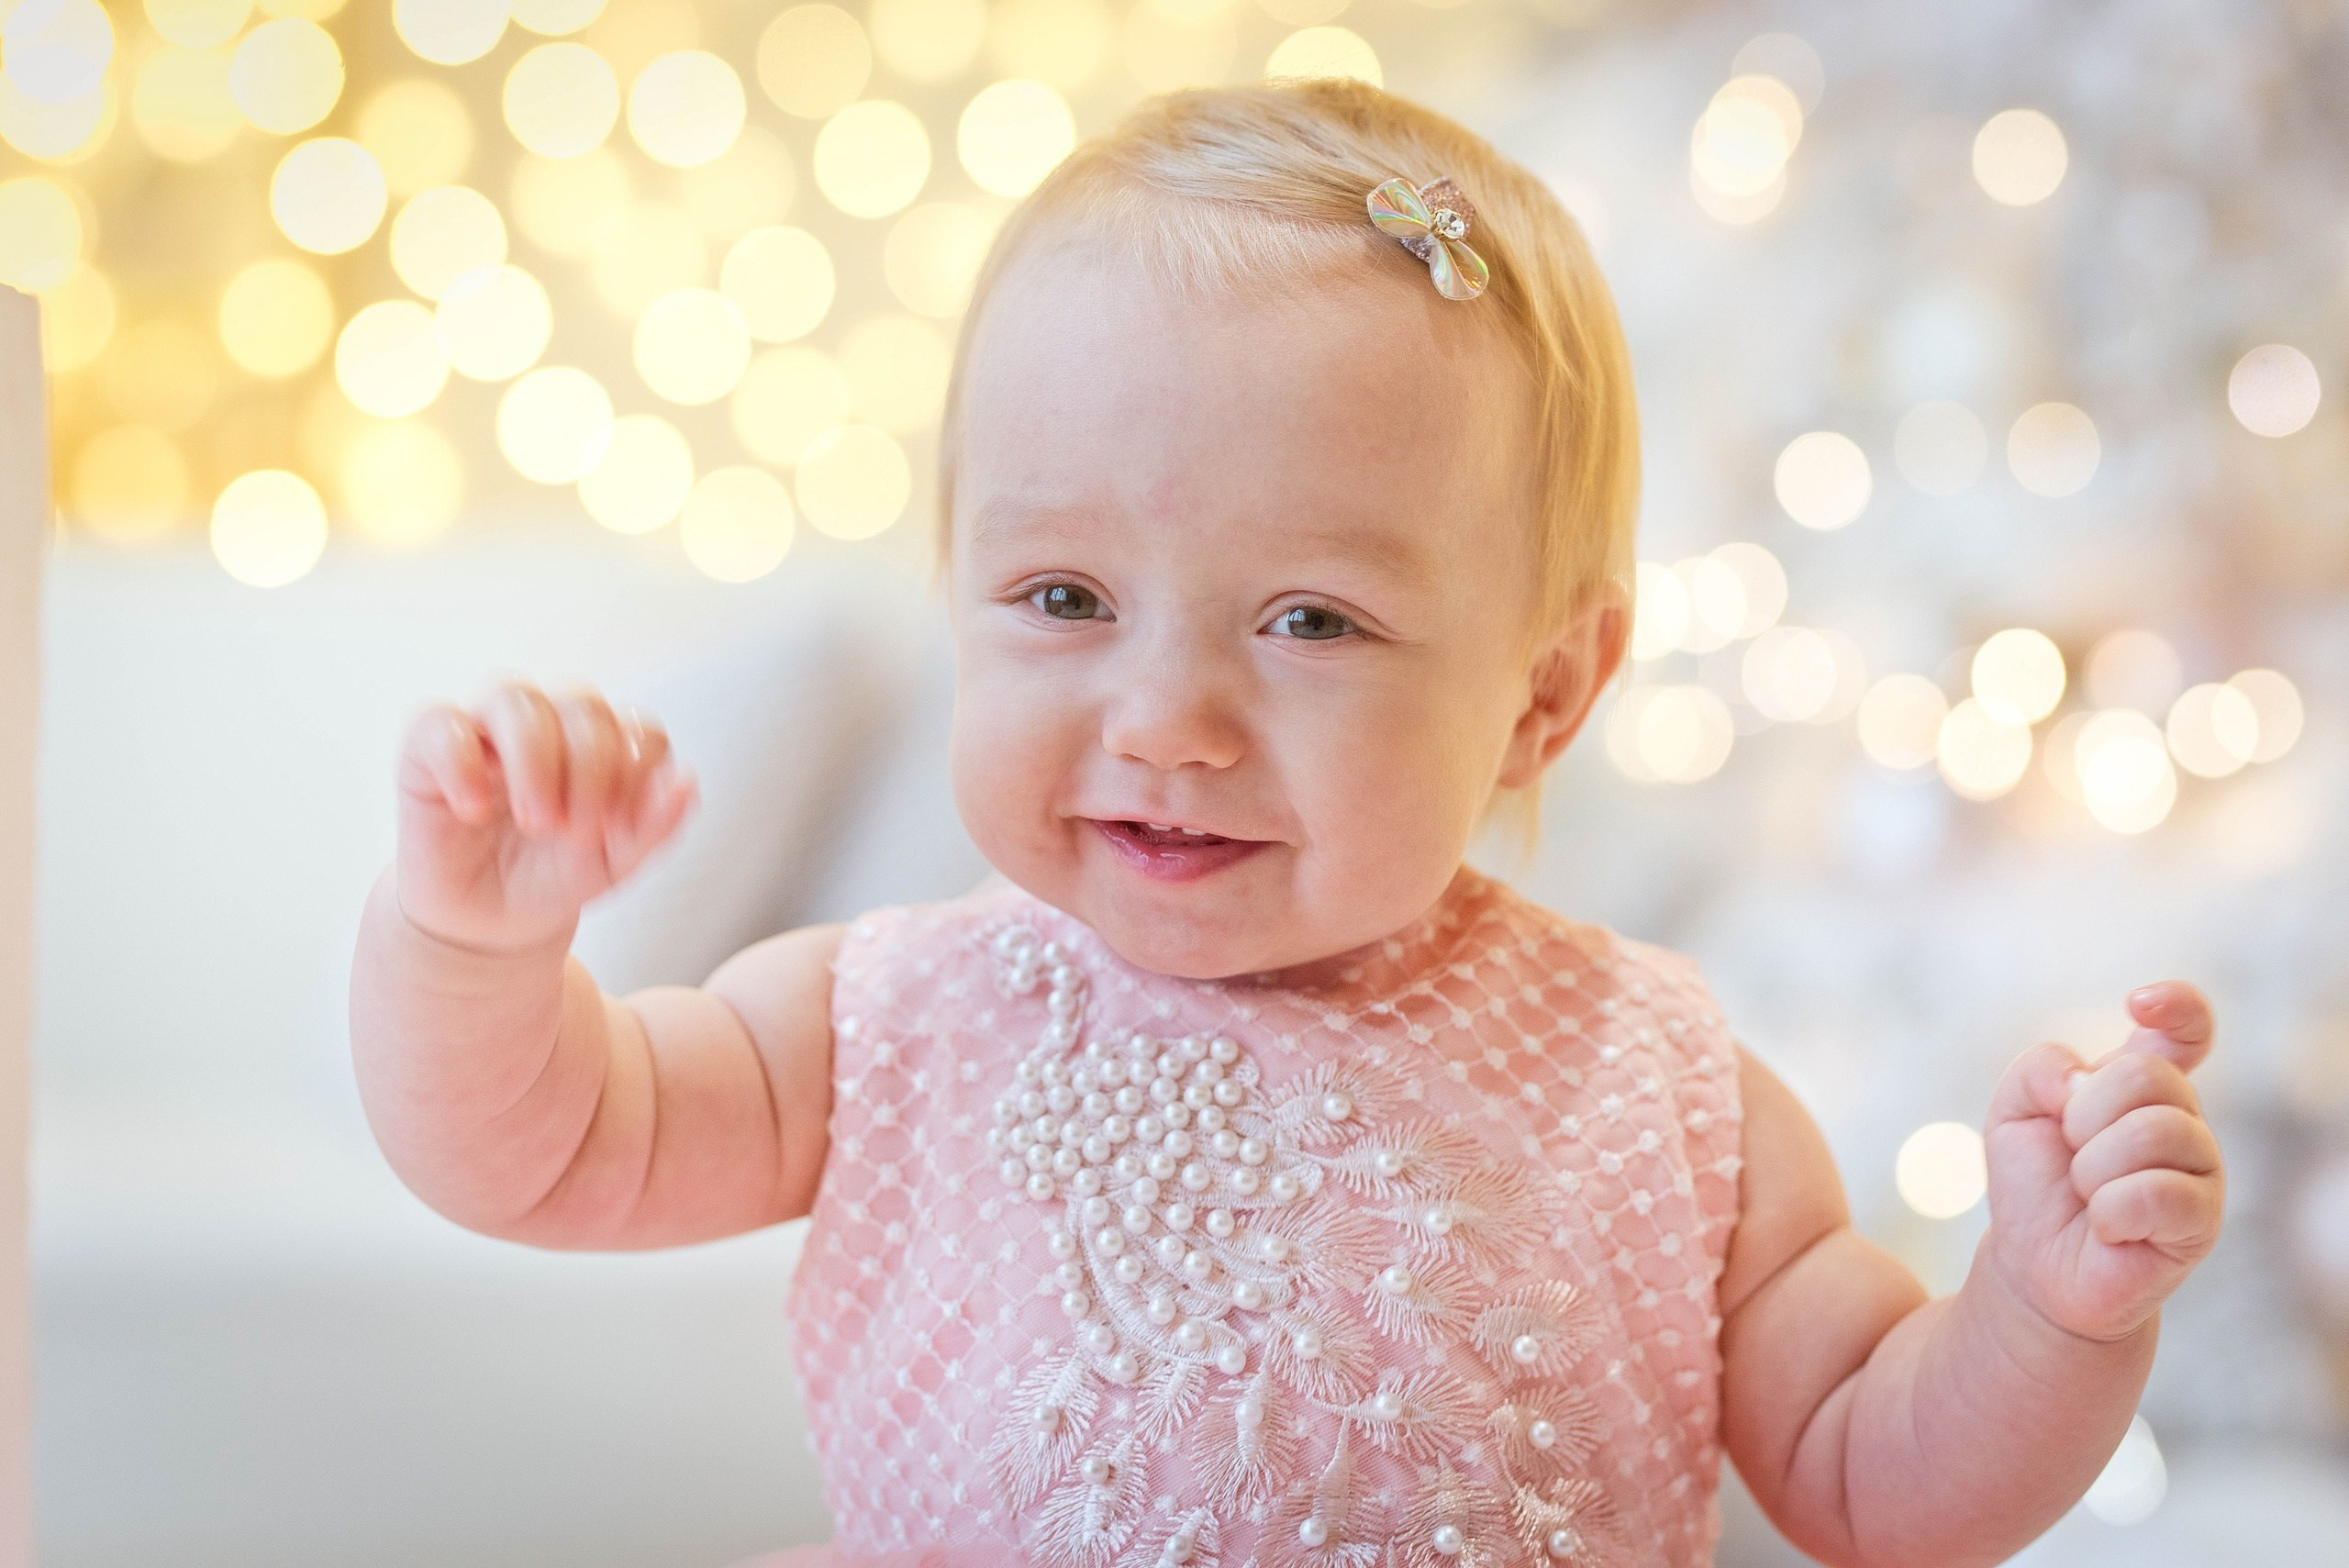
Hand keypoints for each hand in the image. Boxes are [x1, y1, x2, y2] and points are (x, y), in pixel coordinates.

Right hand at [394, 684, 696, 952]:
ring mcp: (488, 728)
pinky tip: (473, 809)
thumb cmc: (554, 877)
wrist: (487, 923)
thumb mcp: (612, 865)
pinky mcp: (429, 746)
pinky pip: (440, 720)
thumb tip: (688, 783)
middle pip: (584, 705)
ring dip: (535, 759)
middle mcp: (550, 723)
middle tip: (576, 833)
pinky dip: (461, 762)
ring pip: (515, 697)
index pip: (639, 730)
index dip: (637, 778)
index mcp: (605, 745)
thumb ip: (652, 827)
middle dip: (591, 771)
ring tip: (536, 821)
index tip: (617, 835)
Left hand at [1982, 983, 2223, 1341]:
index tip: (2138, 1005)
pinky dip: (2110, 1210)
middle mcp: (2181, 1118)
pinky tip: (2106, 1227)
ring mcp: (2200, 1168)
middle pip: (2148, 1074)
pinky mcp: (2202, 1220)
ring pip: (2154, 1131)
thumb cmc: (2033, 1184)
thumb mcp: (2013, 1111)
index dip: (2176, 1006)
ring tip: (2086, 1194)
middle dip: (2085, 1113)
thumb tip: (2086, 1078)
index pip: (2185, 1030)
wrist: (2034, 1264)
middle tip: (2071, 1153)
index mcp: (2142, 1084)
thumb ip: (2040, 1069)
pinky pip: (2157, 1193)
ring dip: (2093, 1167)